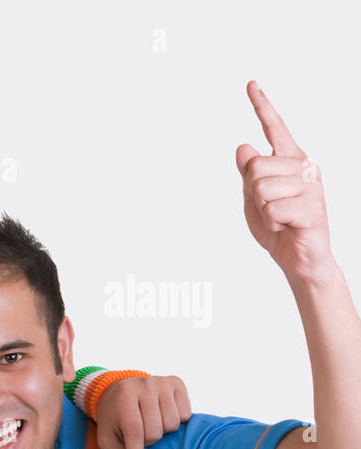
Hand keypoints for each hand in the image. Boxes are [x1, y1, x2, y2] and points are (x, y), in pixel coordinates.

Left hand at [97, 375, 191, 448]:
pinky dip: (176, 419)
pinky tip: (162, 413)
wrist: (120, 390)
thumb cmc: (114, 418)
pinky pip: (186, 414)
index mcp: (123, 396)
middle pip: (156, 431)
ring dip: (163, 430)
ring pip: (173, 424)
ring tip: (150, 421)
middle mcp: (144, 384)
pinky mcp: (177, 382)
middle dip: (148, 440)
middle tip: (138, 431)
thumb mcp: (108, 439)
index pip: (134, 432)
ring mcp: (162, 382)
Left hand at [235, 81, 333, 282]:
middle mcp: (303, 167)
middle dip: (252, 192)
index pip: (275, 128)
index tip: (250, 84)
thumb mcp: (253, 198)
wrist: (298, 258)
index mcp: (289, 161)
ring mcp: (310, 186)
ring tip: (279, 219)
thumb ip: (248, 174)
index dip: (262, 106)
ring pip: (262, 188)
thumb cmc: (277, 227)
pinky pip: (272, 210)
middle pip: (255, 166)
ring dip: (262, 210)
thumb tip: (243, 147)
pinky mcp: (312, 207)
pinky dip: (271, 224)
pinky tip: (286, 228)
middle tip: (269, 208)